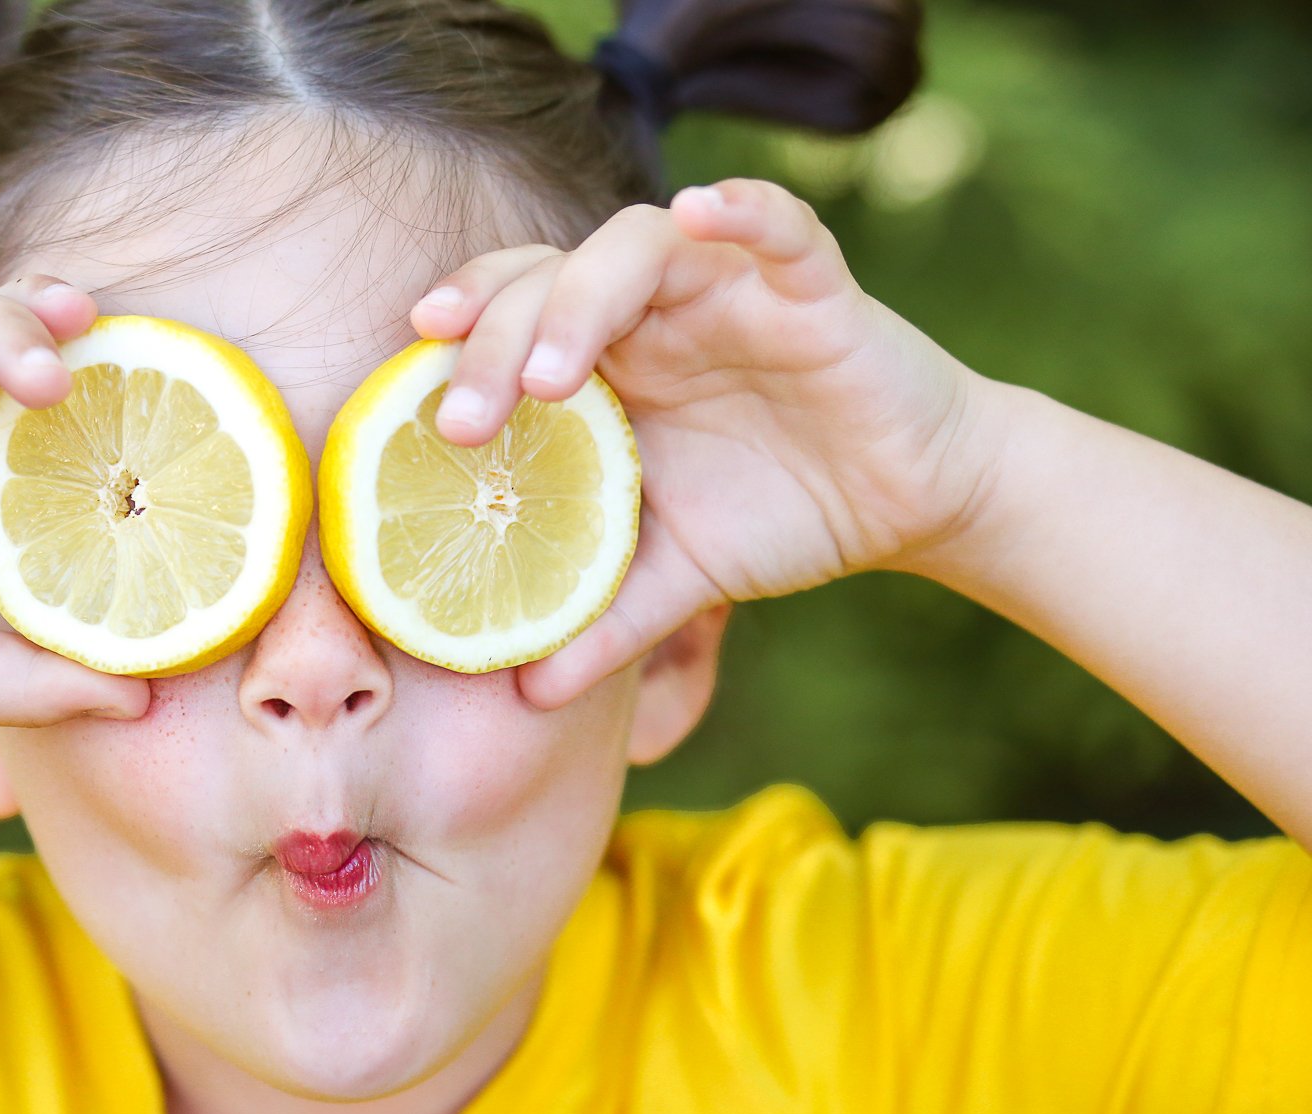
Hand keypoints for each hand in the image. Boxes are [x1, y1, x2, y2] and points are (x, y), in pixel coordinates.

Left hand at [410, 177, 995, 707]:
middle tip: (465, 421)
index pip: (512, 316)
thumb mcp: (681, 578)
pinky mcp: (813, 287)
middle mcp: (653, 312)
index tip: (407, 380)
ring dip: (582, 296)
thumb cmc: (781, 514)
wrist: (911, 502)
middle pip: (550, 279)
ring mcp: (729, 288)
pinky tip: (705, 212)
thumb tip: (528, 700)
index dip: (460, 333)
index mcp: (608, 363)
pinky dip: (742, 208)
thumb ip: (603, 622)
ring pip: (637, 245)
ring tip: (552, 377)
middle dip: (497, 338)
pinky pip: (778, 225)